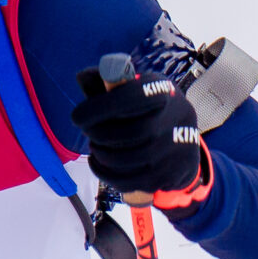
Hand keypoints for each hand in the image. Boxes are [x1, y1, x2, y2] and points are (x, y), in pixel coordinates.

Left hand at [74, 55, 209, 206]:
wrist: (180, 142)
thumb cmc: (143, 110)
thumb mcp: (130, 89)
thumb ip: (105, 82)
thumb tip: (82, 77)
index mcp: (164, 90)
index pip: (136, 96)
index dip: (101, 107)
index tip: (77, 117)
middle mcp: (178, 117)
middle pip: (135, 132)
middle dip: (100, 134)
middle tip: (88, 133)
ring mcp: (179, 148)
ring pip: (132, 159)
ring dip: (103, 155)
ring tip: (96, 147)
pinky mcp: (172, 173)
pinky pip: (132, 181)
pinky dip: (106, 173)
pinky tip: (99, 162)